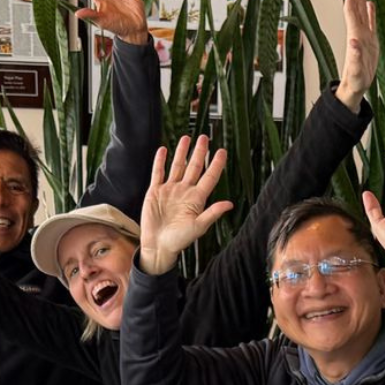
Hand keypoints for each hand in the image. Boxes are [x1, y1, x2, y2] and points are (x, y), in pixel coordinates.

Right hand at [135, 137, 231, 275]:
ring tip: (187, 138)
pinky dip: (160, 161)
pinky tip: (164, 150)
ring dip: (182, 152)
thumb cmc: (179, 240)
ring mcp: (170, 190)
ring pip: (177, 166)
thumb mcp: (198, 227)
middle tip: (205, 137)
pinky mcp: (155, 192)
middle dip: (200, 152)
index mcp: (197, 199)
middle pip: (194, 167)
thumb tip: (230, 204)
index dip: (216, 164)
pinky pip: (158, 173)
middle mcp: (184, 191)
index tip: (222, 151)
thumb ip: (212, 213)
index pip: (209, 177)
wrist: (158, 246)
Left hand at [335, 0, 377, 109]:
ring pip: (362, 10)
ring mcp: (364, 36)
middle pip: (356, 5)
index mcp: (355, 35)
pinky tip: (370, 3)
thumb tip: (354, 42)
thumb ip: (355, 57)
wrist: (355, 87)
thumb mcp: (356, 71)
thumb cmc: (355, 81)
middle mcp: (358, 32)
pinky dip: (370, 11)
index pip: (351, 10)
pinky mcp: (370, 42)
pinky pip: (370, 22)